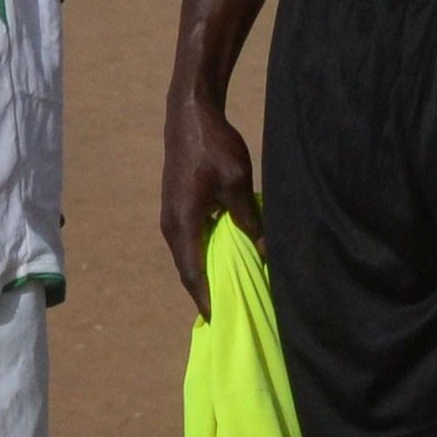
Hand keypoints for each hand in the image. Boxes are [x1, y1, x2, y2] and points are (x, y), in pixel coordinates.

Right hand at [162, 95, 255, 316]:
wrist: (190, 116)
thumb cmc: (214, 149)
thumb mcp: (237, 185)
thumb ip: (250, 220)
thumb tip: (264, 251)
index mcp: (182, 225)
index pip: (193, 274)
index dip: (205, 299)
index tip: (218, 320)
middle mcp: (171, 226)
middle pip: (189, 268)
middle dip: (208, 290)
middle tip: (230, 311)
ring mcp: (172, 216)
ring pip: (191, 254)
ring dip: (208, 271)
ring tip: (231, 289)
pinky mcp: (178, 206)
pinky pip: (192, 239)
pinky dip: (207, 252)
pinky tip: (227, 257)